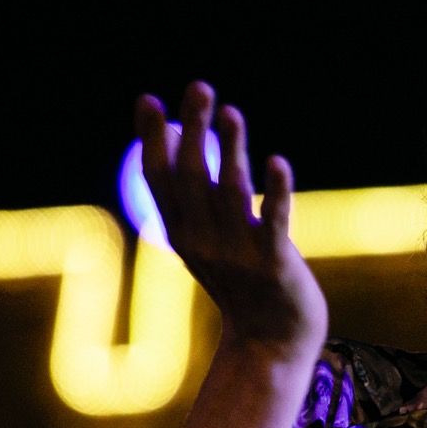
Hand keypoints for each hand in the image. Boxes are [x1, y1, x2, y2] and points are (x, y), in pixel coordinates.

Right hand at [136, 82, 327, 359]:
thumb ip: (192, 196)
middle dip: (194, 129)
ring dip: (230, 150)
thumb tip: (179, 136)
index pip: (159, 180)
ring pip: (230, 194)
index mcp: (182, 234)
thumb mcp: (206, 241)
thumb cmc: (242, 282)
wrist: (273, 341)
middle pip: (191, 178)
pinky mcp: (275, 264)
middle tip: (200, 86)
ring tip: (231, 113)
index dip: (154, 139)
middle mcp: (203, 242)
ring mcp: (238, 254)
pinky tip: (277, 162)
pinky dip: (275, 192)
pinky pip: (273, 222)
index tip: (149, 99)